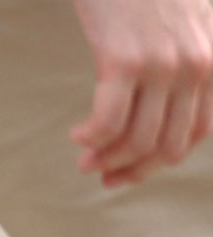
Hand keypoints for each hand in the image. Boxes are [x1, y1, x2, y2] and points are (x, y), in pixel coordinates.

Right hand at [70, 0, 212, 186]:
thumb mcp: (190, 24)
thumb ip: (188, 63)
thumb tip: (164, 109)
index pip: (197, 134)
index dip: (160, 162)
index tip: (129, 169)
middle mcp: (196, 68)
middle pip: (166, 146)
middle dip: (131, 170)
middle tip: (101, 173)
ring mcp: (162, 66)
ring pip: (137, 140)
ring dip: (106, 160)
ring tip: (84, 159)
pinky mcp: (123, 60)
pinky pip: (107, 122)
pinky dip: (90, 138)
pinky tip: (76, 135)